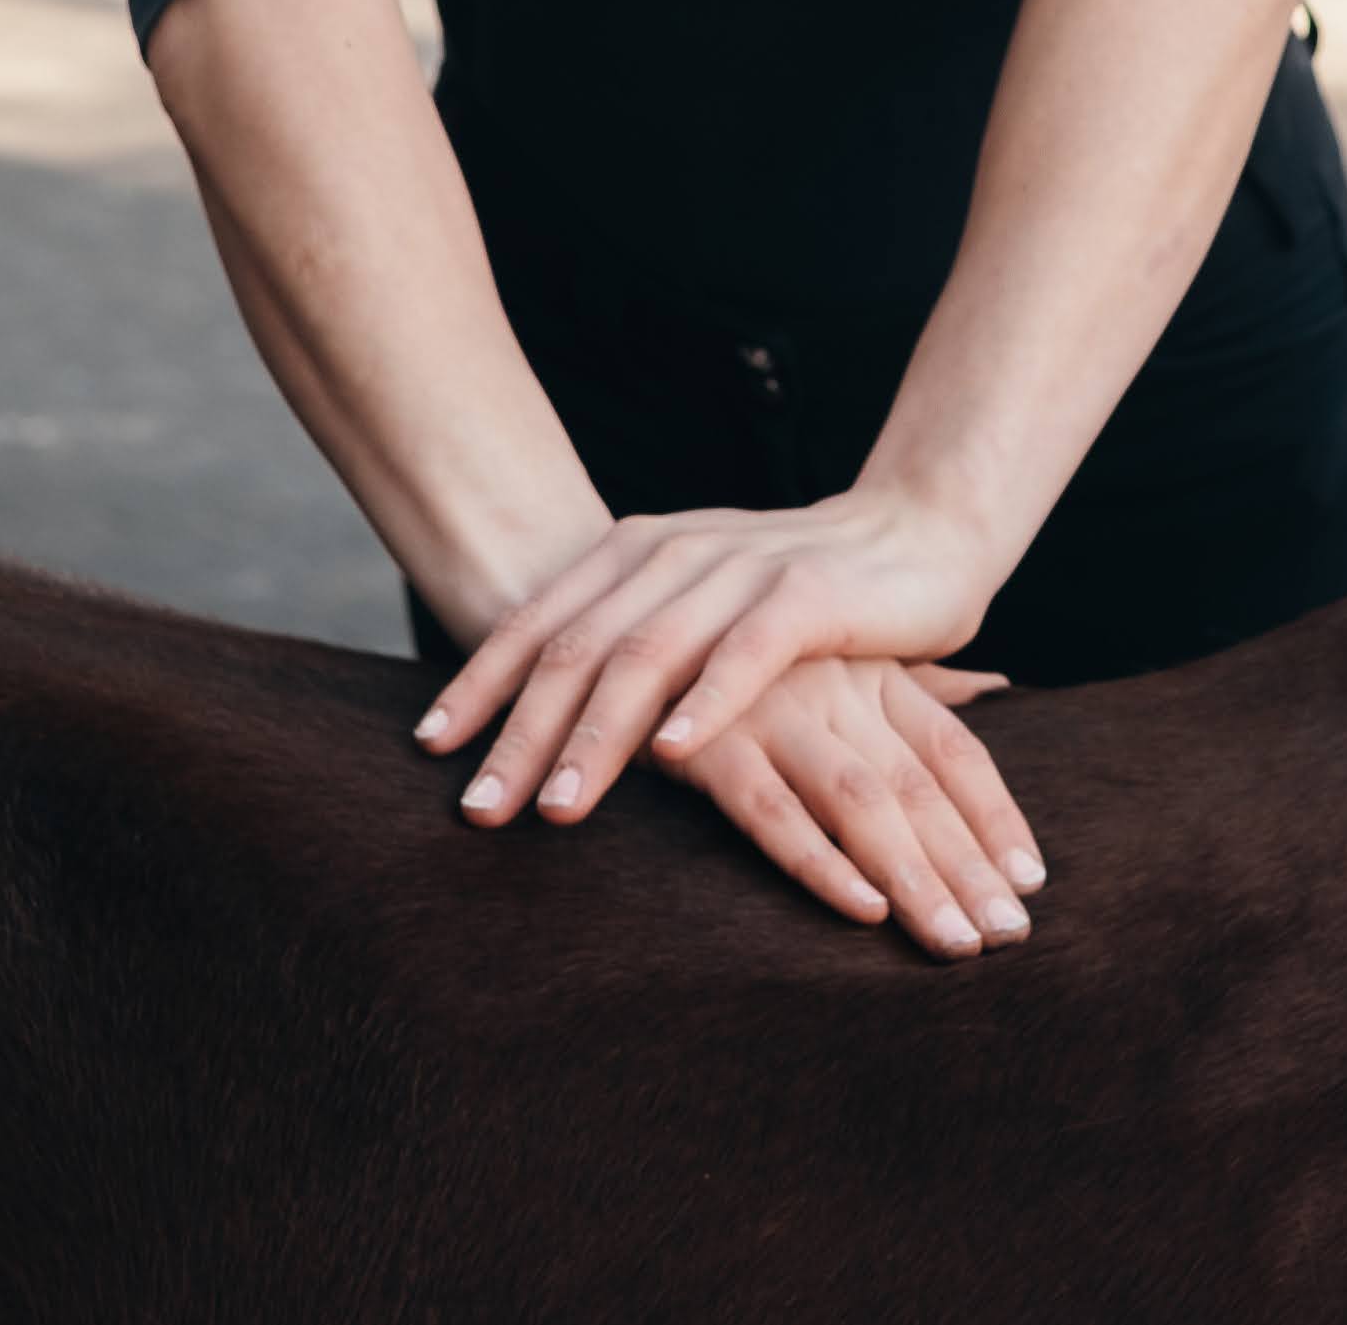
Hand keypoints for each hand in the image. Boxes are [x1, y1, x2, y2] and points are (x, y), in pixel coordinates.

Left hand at [417, 488, 1008, 834]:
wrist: (916, 535)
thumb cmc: (792, 590)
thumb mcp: (689, 604)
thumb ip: (622, 637)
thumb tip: (530, 705)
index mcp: (632, 550)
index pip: (536, 623)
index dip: (479, 687)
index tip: (429, 751)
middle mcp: (672, 552)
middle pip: (574, 651)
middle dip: (518, 736)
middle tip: (476, 812)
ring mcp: (738, 571)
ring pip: (645, 659)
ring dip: (595, 738)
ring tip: (555, 808)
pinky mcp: (807, 596)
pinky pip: (744, 656)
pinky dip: (704, 704)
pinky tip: (672, 756)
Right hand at [661, 655, 1040, 955]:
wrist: (606, 603)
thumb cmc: (730, 647)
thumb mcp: (831, 649)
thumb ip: (915, 679)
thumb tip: (998, 681)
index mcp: (868, 668)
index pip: (952, 749)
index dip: (996, 815)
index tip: (1032, 882)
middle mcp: (833, 685)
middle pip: (919, 787)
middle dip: (970, 867)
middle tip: (1010, 939)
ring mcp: (773, 708)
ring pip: (862, 803)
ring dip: (916, 879)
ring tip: (956, 944)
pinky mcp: (708, 741)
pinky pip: (772, 810)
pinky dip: (820, 861)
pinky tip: (864, 910)